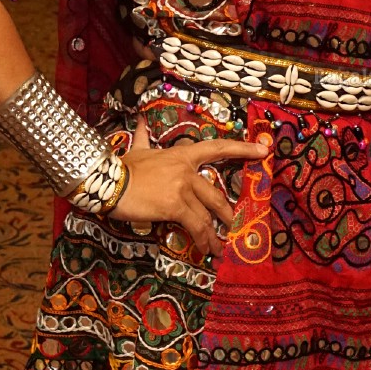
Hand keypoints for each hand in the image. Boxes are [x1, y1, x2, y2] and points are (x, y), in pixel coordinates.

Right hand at [111, 124, 268, 258]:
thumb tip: (142, 120)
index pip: (217, 148)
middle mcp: (187, 170)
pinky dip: (203, 239)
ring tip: (218, 247)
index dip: (242, 149)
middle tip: (236, 226)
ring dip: (214, 234)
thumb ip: (145, 136)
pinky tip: (205, 249)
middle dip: (227, 214)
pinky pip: (196, 225)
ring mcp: (183, 188)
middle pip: (216, 194)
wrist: (107, 181)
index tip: (263, 151)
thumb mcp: (137, 149)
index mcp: (182, 154)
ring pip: (207, 214)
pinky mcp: (175, 206)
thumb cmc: (122, 168)